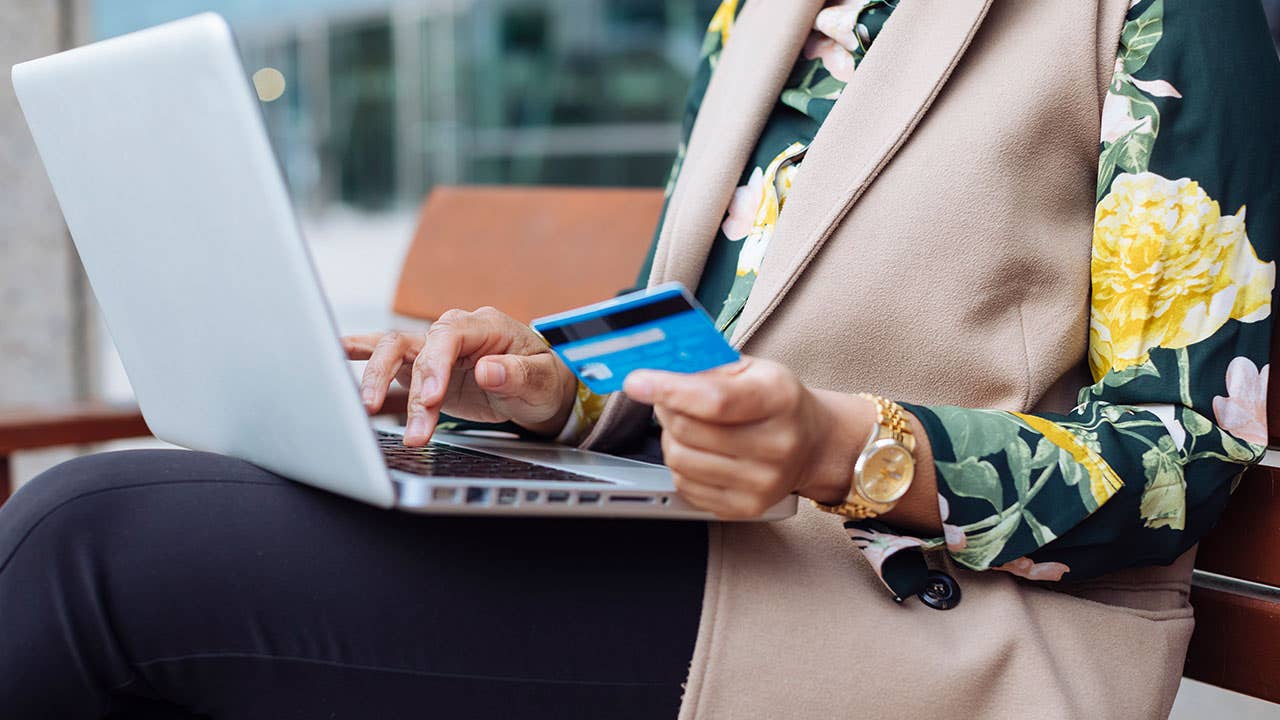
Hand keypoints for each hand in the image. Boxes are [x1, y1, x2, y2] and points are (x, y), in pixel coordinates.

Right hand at [342, 307, 577, 445]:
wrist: (539, 389)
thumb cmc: (543, 380)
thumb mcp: (542, 380)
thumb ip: (516, 374)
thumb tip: (489, 369)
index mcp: (484, 326)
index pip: (449, 335)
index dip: (435, 364)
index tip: (430, 398)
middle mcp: (452, 332)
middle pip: (412, 344)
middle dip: (402, 382)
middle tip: (409, 421)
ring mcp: (432, 350)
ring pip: (391, 352)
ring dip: (376, 382)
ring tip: (363, 411)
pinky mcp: (419, 369)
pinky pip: (385, 359)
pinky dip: (356, 354)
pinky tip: (330, 354)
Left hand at [623, 356, 868, 518]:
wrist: (814, 444)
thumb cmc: (778, 402)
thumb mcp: (753, 369)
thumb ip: (707, 366)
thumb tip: (657, 367)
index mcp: (779, 399)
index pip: (714, 400)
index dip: (668, 389)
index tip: (637, 381)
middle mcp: (777, 445)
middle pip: (689, 431)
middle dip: (665, 409)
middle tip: (667, 398)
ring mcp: (762, 483)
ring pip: (680, 460)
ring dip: (671, 437)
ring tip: (687, 425)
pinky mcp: (745, 507)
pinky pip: (685, 485)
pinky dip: (681, 464)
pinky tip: (699, 450)